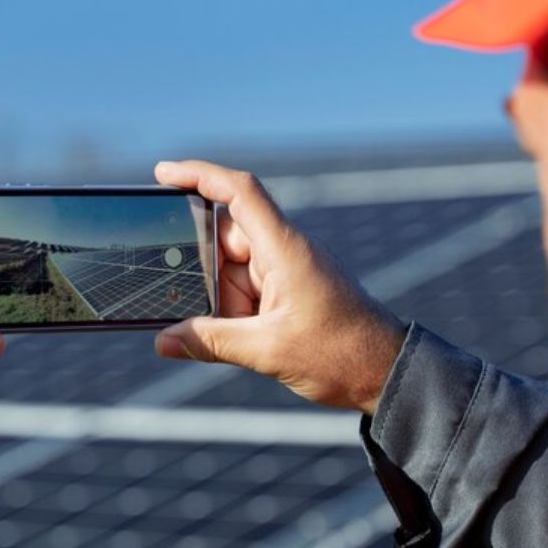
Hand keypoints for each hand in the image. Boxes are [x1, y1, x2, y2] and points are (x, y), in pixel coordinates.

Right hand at [153, 160, 404, 414]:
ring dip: (218, 301)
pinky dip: (231, 312)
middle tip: (176, 298)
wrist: (385, 372)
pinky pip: (246, 291)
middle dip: (199, 271)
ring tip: (218, 332)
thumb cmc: (341, 353)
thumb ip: (212, 342)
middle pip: (224, 240)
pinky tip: (224, 337)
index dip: (199, 175)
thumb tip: (165, 341)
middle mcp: (284, 252)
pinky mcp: (288, 293)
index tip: (162, 174)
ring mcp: (287, 272)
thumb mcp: (268, 351)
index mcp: (285, 249)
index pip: (239, 193)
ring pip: (231, 272)